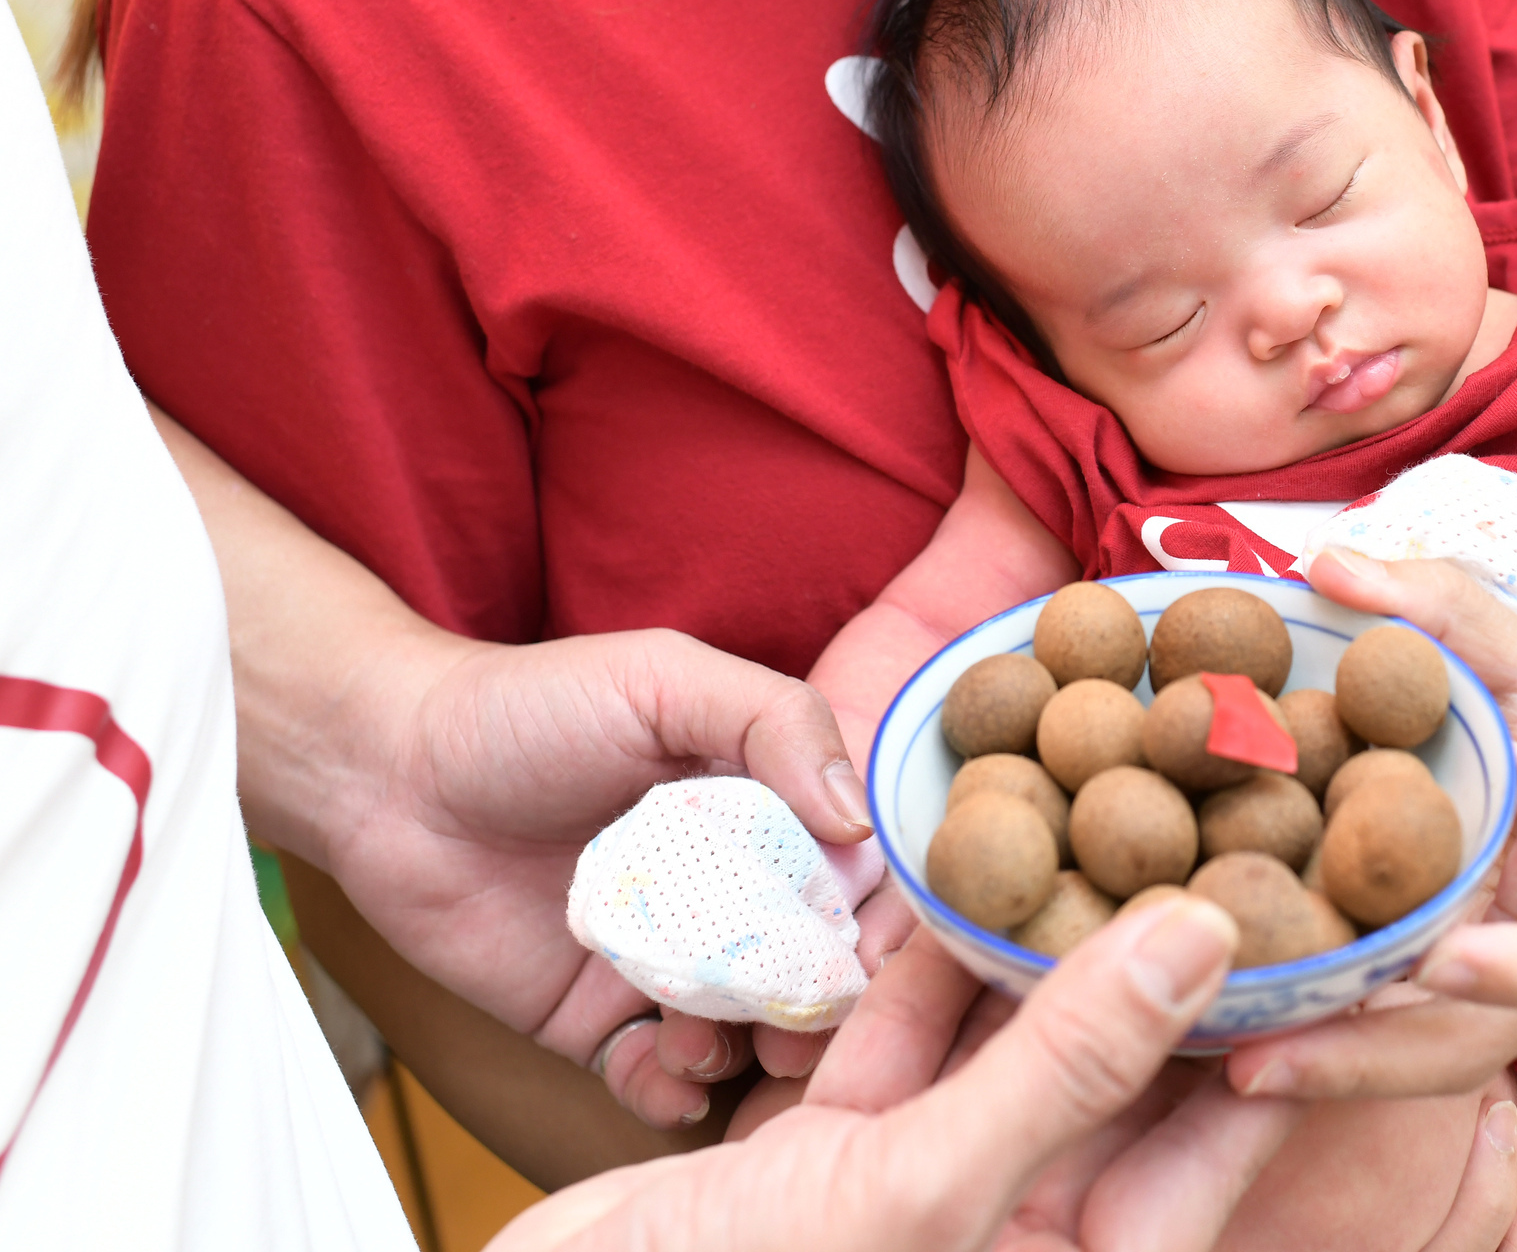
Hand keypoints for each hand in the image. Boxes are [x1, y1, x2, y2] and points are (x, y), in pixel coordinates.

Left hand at [306, 623, 915, 1128]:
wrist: (386, 770)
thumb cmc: (531, 706)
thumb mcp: (665, 678)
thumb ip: (776, 722)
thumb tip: (859, 823)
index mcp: (767, 809)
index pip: (858, 875)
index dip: (879, 917)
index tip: (871, 947)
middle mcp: (733, 890)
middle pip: (817, 968)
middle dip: (824, 1007)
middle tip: (800, 1021)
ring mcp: (668, 960)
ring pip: (749, 1033)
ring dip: (748, 1052)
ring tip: (702, 1036)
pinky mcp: (598, 1018)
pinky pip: (658, 1077)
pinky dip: (672, 1089)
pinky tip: (659, 1067)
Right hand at [488, 898, 1274, 1251]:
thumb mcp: (928, 1191)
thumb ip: (1071, 1066)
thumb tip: (1207, 942)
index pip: (1213, 1143)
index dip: (1272, 1027)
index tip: (1320, 909)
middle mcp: (1014, 1236)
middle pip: (1122, 1080)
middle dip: (1157, 961)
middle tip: (1209, 827)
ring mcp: (924, 1196)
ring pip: (1006, 1045)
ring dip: (1032, 940)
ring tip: (1090, 814)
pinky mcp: (834, 1162)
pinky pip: (902, 1043)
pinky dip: (914, 963)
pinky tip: (942, 869)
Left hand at [1226, 547, 1516, 1100]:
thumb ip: (1443, 603)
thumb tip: (1324, 562)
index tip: (1447, 965)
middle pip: (1483, 1037)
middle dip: (1377, 1059)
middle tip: (1266, 1064)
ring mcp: (1504, 987)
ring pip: (1431, 1055)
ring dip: (1334, 1071)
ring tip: (1228, 1064)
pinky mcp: (1450, 995)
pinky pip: (1395, 1034)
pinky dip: (1326, 1043)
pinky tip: (1232, 1038)